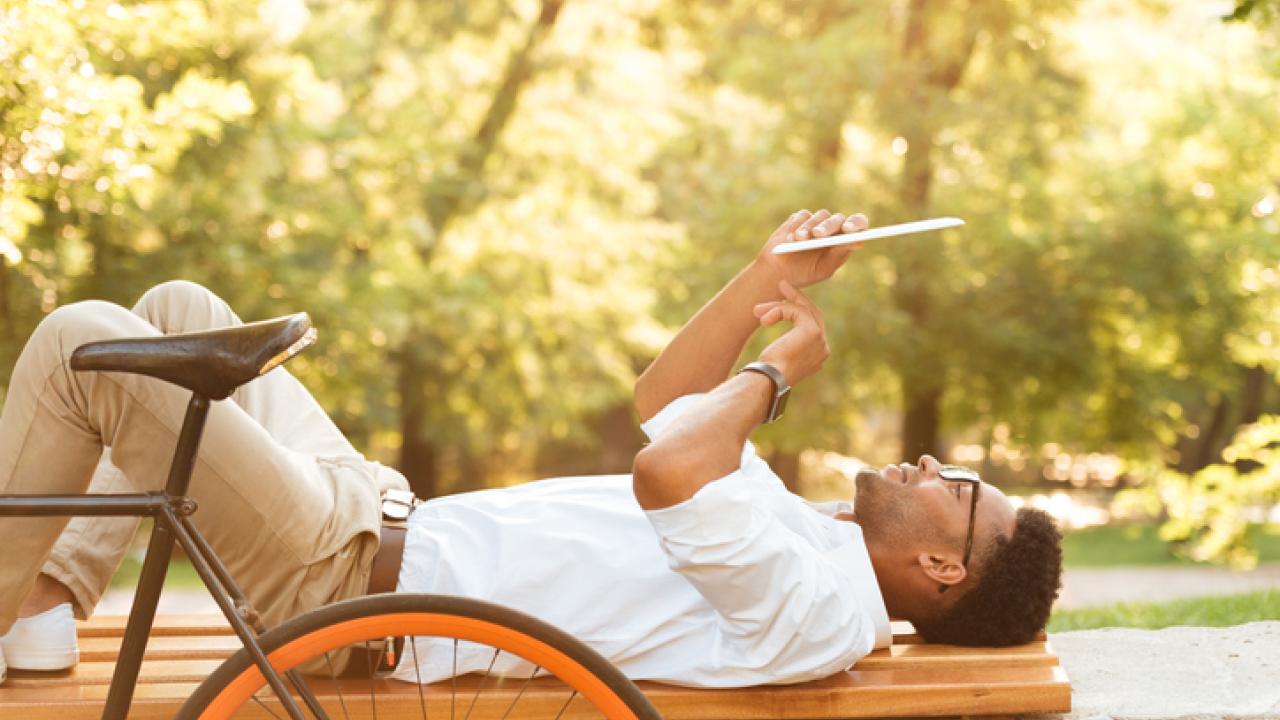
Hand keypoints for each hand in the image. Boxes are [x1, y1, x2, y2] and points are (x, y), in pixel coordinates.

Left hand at [752, 280, 829, 385]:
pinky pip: (795, 310)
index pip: (812, 326)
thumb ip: (785, 346)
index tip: (782, 304)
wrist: (769, 381)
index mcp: (817, 356)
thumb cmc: (767, 375)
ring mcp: (820, 339)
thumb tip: (775, 331)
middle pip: (812, 314)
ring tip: (757, 310)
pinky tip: (763, 320)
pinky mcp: (811, 330)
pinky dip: (778, 311)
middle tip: (782, 285)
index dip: (798, 312)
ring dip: (778, 307)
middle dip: (796, 299)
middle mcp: (823, 348)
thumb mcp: (778, 358)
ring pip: (802, 310)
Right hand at [755, 209, 869, 288]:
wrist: (779, 273)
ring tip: (799, 240)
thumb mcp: (824, 268)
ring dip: (809, 227)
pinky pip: (802, 216)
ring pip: (820, 215)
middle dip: (828, 226)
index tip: (848, 230)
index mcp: (843, 240)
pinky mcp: (799, 219)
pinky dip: (797, 226)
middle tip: (818, 234)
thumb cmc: (805, 273)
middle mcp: (832, 228)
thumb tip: (859, 241)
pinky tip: (790, 239)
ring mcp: (815, 222)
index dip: (856, 223)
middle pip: (838, 218)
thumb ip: (840, 253)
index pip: (858, 224)